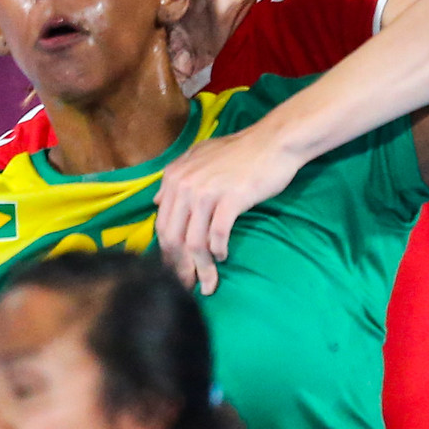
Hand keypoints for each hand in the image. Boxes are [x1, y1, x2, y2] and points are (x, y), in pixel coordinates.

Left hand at [154, 126, 303, 294]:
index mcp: (174, 177)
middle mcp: (185, 185)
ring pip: (194, 242)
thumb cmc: (239, 151)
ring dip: (201, 268)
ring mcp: (207, 192)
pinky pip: (218, 235)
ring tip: (208, 284)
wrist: (273, 141)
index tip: (174, 271)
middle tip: (186, 287)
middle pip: (174, 238)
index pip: (162, 225)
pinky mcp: (230, 199)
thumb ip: (175, 177)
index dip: (167, 254)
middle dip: (179, 267)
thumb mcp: (199, 156)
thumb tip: (156, 202)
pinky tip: (223, 257)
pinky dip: (219, 251)